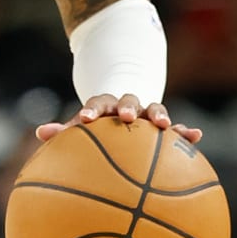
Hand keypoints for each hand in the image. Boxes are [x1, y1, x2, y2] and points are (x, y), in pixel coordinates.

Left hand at [36, 94, 201, 143]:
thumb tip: (40, 133)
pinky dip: (186, 131)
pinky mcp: (163, 126)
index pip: (96, 103)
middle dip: (126, 107)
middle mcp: (126, 105)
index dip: (91, 110)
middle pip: (127, 101)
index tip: (85, 119)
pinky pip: (177, 128)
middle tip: (125, 116)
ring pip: (154, 109)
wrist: (122, 110)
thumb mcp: (81, 127)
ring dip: (159, 115)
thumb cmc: (98, 126)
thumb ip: (63, 131)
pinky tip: (196, 136)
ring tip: (165, 125)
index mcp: (104, 105)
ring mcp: (146, 114)